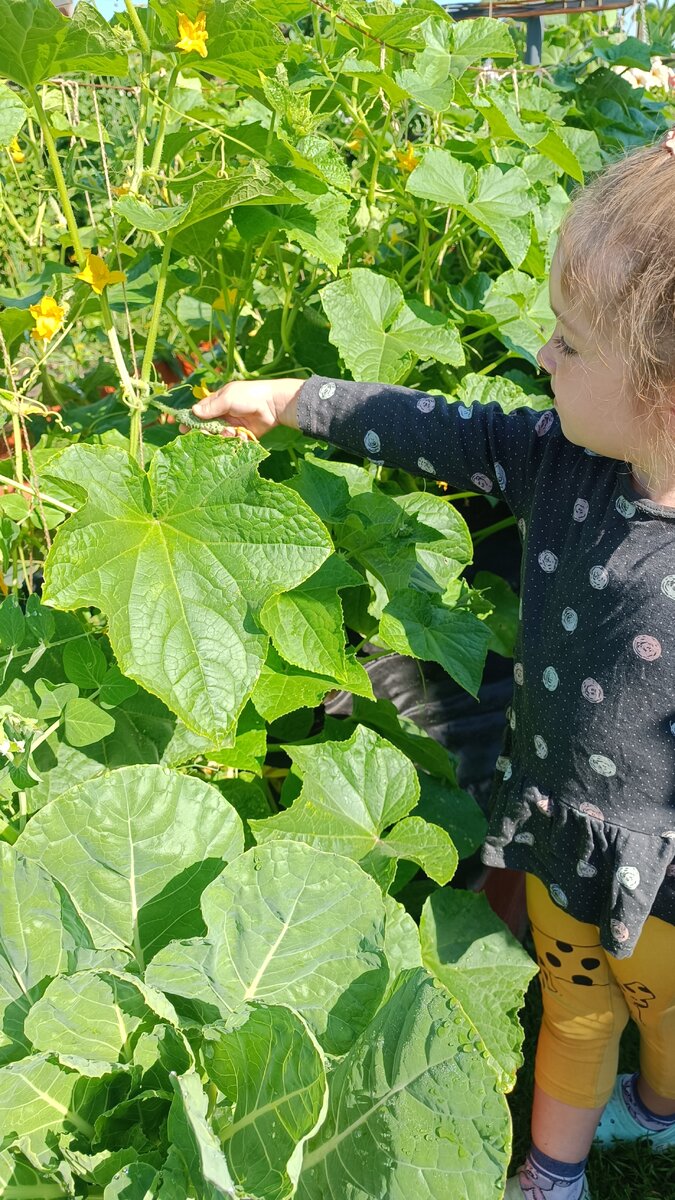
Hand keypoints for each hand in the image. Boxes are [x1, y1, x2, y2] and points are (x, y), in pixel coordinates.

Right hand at [185, 378, 303, 438]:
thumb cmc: (249, 396)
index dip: (191, 421)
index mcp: (217, 403)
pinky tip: (240, 436)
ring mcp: (232, 426)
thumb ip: (211, 407)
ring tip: (231, 431)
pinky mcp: (242, 435)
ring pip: (220, 437)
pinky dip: (235, 441)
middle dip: (207, 432)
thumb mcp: (227, 398)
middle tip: (207, 434)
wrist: (272, 404)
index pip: (199, 413)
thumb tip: (193, 412)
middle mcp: (223, 415)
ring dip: (223, 436)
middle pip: (208, 428)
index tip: (182, 429)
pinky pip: (233, 442)